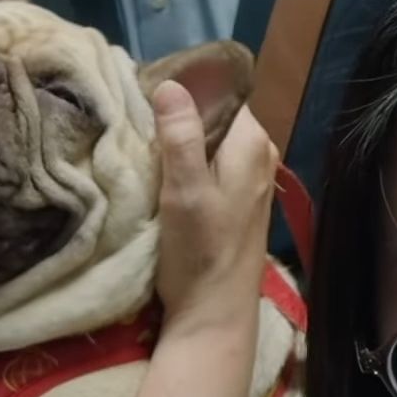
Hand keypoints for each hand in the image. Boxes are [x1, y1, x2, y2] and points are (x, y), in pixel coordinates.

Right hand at [150, 83, 278, 337]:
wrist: (216, 312)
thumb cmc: (200, 251)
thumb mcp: (184, 190)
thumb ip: (181, 137)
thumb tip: (171, 84)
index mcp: (251, 142)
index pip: (220, 91)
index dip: (185, 87)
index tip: (145, 91)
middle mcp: (259, 153)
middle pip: (215, 114)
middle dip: (179, 114)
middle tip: (136, 118)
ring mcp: (252, 177)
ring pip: (211, 140)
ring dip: (180, 140)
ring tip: (143, 142)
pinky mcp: (239, 198)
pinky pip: (212, 163)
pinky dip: (188, 162)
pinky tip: (162, 172)